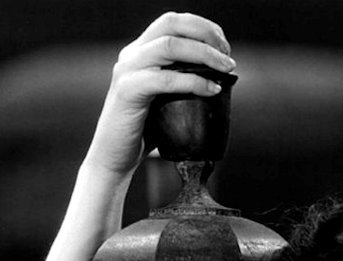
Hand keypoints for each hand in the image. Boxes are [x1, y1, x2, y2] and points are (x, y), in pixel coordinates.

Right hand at [84, 12, 235, 178]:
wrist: (115, 156)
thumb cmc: (146, 130)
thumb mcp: (169, 98)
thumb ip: (185, 81)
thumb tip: (223, 77)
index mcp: (141, 51)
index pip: (173, 22)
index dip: (203, 27)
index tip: (224, 46)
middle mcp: (132, 54)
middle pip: (171, 24)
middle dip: (206, 33)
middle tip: (228, 55)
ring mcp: (127, 70)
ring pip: (169, 46)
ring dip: (205, 54)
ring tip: (226, 68)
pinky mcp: (128, 90)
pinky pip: (166, 79)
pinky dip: (194, 82)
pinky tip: (212, 90)